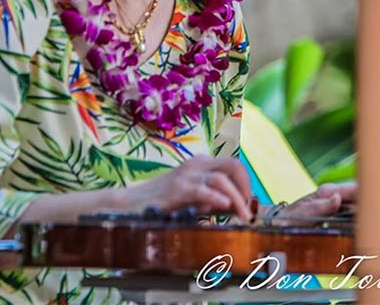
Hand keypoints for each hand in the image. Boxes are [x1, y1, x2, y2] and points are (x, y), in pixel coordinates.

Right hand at [124, 155, 253, 221]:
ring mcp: (187, 175)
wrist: (132, 202)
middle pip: (233, 165)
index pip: (234, 165)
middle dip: (245, 187)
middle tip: (247, 209)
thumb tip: (239, 207)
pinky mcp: (177, 189)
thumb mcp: (195, 199)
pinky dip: (216, 198)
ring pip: (222, 179)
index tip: (248, 203)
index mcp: (202, 163)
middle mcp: (197, 164)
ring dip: (236, 198)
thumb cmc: (165, 202)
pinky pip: (202, 190)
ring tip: (241, 216)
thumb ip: (215, 200)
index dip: (245, 183)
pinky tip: (224, 207)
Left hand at [276, 182, 379, 221]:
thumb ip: (318, 207)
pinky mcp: (340, 218)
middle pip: (366, 201)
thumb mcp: (301, 213)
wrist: (278, 223)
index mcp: (330, 192)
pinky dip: (376, 220)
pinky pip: (361, 218)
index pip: (357, 193)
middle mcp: (337, 197)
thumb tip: (336, 199)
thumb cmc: (288, 218)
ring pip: (367, 209)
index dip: (374, 196)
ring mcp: (340, 208)